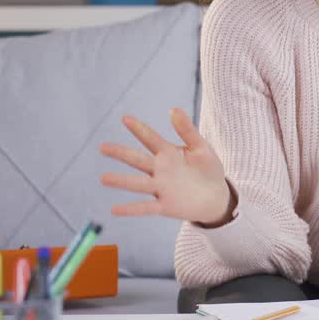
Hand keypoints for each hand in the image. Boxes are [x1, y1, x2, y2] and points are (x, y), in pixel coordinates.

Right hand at [99, 108, 235, 226]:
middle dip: (120, 153)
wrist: (216, 197)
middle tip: (102, 147)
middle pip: (137, 159)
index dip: (139, 129)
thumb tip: (174, 109)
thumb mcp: (201, 147)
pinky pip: (145, 207)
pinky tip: (114, 210)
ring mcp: (160, 187)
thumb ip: (187, 130)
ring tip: (103, 178)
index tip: (125, 118)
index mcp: (167, 153)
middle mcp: (159, 169)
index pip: (150, 138)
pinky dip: (131, 209)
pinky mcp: (165, 206)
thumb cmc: (207, 169)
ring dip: (121, 181)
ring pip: (137, 183)